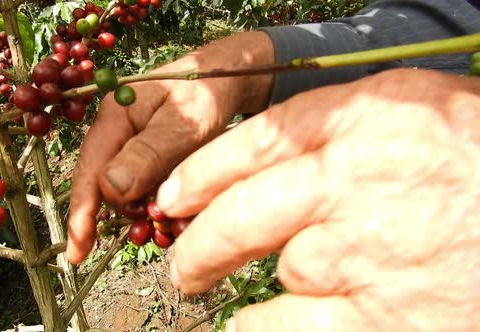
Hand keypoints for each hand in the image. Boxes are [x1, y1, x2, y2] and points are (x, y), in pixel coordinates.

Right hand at [66, 31, 274, 263]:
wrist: (226, 79)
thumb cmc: (207, 93)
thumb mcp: (182, 125)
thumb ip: (148, 155)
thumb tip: (111, 190)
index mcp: (114, 119)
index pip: (89, 171)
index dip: (82, 213)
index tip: (78, 251)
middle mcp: (116, 134)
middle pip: (106, 186)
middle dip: (122, 214)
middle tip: (151, 229)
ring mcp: (131, 146)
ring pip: (125, 192)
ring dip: (142, 212)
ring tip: (165, 226)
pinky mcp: (148, 157)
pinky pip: (143, 188)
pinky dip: (156, 204)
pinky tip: (172, 215)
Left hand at [156, 69, 479, 330]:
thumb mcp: (416, 114)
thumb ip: (340, 130)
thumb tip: (263, 161)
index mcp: (367, 119)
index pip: (253, 142)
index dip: (199, 172)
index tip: (171, 196)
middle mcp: (360, 182)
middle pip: (241, 212)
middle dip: (195, 240)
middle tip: (178, 259)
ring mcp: (371, 254)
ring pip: (271, 271)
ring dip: (228, 277)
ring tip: (204, 283)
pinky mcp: (387, 321)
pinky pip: (285, 325)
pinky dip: (258, 326)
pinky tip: (252, 321)